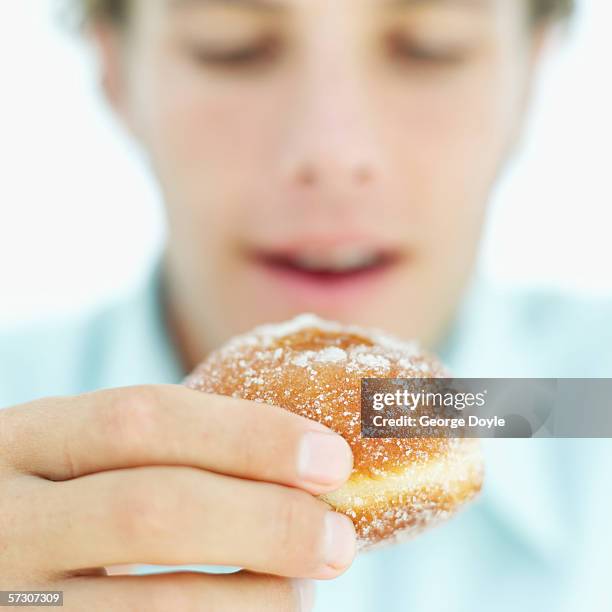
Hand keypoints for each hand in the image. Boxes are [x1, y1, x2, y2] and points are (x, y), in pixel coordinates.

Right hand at [0, 384, 355, 609]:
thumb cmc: (57, 503)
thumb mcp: (78, 461)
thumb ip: (157, 454)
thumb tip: (295, 463)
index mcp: (25, 440)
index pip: (144, 419)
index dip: (248, 436)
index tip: (330, 457)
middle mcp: (6, 519)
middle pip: (152, 510)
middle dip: (265, 522)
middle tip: (338, 539)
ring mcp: (10, 601)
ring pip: (152, 607)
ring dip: (253, 600)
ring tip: (302, 589)